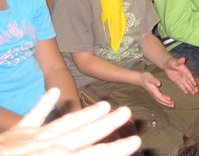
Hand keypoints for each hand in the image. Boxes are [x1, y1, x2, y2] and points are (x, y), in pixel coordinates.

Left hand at [5, 88, 140, 154]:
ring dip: (86, 113)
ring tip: (105, 104)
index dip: (117, 148)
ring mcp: (35, 136)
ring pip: (66, 122)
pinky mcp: (19, 132)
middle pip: (85, 133)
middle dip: (107, 123)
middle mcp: (52, 144)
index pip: (96, 153)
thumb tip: (91, 153)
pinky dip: (44, 104)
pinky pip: (34, 116)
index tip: (136, 141)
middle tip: (126, 111)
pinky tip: (54, 93)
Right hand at [139, 71, 173, 106]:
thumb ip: (154, 81)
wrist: (140, 79)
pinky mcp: (154, 92)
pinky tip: (168, 99)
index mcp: (153, 91)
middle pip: (160, 100)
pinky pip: (160, 97)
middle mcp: (154, 94)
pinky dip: (164, 99)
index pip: (160, 97)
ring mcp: (154, 94)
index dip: (165, 100)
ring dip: (166, 102)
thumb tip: (159, 84)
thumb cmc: (145, 78)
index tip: (170, 101)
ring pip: (160, 100)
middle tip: (173, 106)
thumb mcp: (150, 78)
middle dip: (166, 103)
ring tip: (171, 104)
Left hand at [164, 57, 198, 94]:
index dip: (192, 80)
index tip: (195, 85)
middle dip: (193, 87)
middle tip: (197, 91)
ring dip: (190, 89)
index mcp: (185, 70)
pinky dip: (184, 89)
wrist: (167, 65)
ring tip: (194, 93)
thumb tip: (183, 58)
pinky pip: (181, 86)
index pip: (189, 76)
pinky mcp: (177, 81)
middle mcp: (184, 75)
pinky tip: (186, 93)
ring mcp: (181, 79)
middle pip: (189, 82)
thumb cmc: (172, 62)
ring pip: (186, 85)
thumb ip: (179, 61)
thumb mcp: (175, 62)